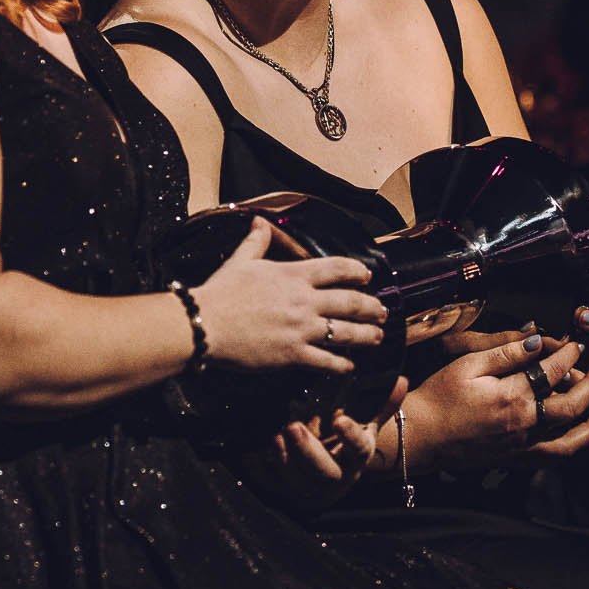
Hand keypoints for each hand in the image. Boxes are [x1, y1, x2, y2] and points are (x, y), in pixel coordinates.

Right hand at [191, 219, 386, 373]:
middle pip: (351, 302)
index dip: (357, 272)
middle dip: (372, 307)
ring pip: (346, 332)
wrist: (205, 324)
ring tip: (378, 337)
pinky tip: (349, 366)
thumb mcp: (240, 261)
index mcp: (293, 275)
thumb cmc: (221, 291)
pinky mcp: (293, 355)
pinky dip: (341, 364)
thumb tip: (260, 222)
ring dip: (366, 335)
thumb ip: (256, 242)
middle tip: (383, 311)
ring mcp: (301, 329)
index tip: (368, 276)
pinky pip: (326, 361)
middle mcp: (304, 301)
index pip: (336, 269)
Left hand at [239, 377, 405, 512]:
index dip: (350, 436)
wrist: (335, 469)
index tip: (339, 419)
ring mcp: (312, 487)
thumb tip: (401, 380)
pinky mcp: (289, 492)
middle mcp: (337, 476)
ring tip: (276, 436)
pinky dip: (262, 471)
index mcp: (357, 457)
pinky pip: (273, 486)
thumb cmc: (349, 437)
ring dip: (285, 460)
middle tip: (292, 426)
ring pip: (298, 482)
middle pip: (325, 471)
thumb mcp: (367, 421)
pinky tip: (251, 456)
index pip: (359, 449)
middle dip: (308, 451)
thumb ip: (381, 403)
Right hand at [406, 323, 588, 472]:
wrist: (421, 436)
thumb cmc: (439, 397)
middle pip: (571, 404)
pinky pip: (555, 456)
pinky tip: (581, 434)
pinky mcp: (517, 458)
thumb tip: (538, 340)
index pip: (552, 370)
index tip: (577, 343)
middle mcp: (524, 424)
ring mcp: (522, 445)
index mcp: (513, 396)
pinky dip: (574, 445)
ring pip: (571, 437)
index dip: (569, 354)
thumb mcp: (468, 364)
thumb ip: (506, 352)